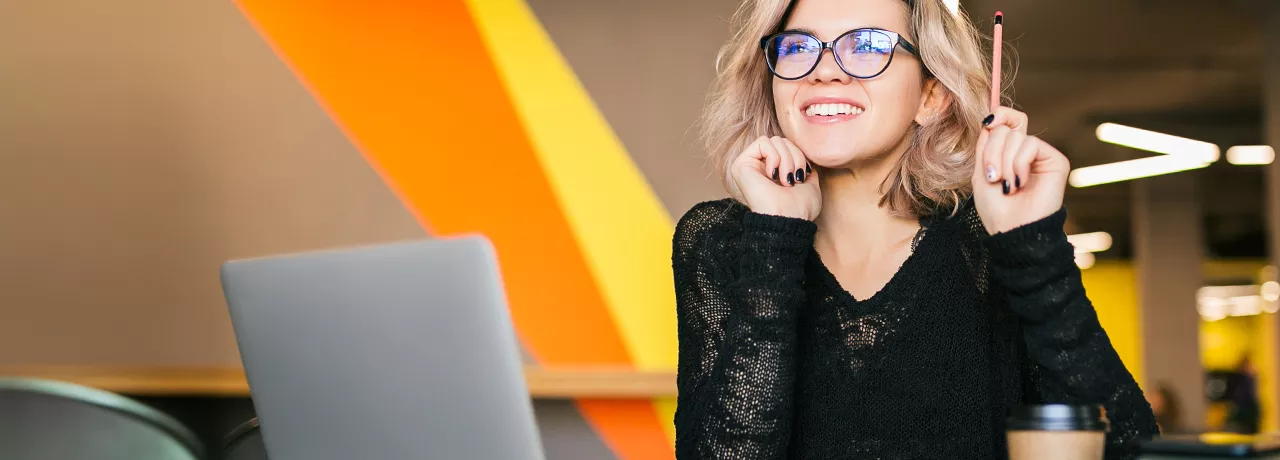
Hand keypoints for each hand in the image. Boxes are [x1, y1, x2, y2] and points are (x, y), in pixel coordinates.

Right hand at [730, 136, 821, 220]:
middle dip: (794, 157)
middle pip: (781, 140)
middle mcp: (758, 167)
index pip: (788, 145)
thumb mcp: (810, 184)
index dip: (800, 156)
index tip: (803, 176)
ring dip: (786, 159)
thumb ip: (805, 168)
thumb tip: (805, 157)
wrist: (790, 218)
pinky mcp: (740, 164)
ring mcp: (748, 165)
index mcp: (773, 171)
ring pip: (774, 140)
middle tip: (793, 178)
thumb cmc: (801, 208)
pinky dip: (774, 157)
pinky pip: (763, 142)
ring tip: (785, 180)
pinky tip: (772, 176)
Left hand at [972, 107, 1069, 234]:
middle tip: (993, 177)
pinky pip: (1031, 144)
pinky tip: (1020, 183)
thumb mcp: (981, 173)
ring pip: (1016, 136)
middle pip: (1006, 128)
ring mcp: (1041, 155)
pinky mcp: (1056, 160)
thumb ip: (986, 145)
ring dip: (1004, 163)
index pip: (1007, 120)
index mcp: (1008, 152)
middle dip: (992, 153)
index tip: (988, 123)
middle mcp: (1026, 151)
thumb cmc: (996, 208)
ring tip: (1007, 185)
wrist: (1012, 230)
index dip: (999, 115)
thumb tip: (992, 119)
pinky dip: (1019, 164)